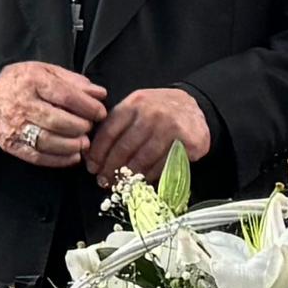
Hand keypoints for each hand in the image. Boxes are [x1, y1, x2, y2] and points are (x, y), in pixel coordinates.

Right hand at [0, 59, 110, 169]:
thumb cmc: (24, 81)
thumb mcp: (47, 71)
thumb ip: (74, 82)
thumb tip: (100, 94)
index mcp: (32, 81)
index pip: (65, 96)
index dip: (87, 107)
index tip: (100, 112)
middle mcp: (21, 104)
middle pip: (57, 121)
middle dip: (80, 127)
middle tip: (90, 127)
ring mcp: (14, 127)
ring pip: (47, 141)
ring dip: (71, 145)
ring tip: (84, 143)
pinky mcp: (10, 144)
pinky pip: (37, 156)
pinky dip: (58, 160)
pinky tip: (73, 156)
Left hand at [86, 86, 214, 184]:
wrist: (194, 107)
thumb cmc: (160, 110)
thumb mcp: (137, 107)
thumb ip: (118, 124)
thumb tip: (94, 153)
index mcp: (134, 103)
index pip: (110, 131)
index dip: (99, 153)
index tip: (93, 167)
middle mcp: (151, 113)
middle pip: (124, 147)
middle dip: (111, 168)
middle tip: (104, 180)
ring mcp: (170, 127)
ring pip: (143, 158)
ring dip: (129, 175)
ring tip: (121, 184)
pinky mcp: (186, 141)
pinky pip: (163, 164)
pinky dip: (150, 175)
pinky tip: (142, 180)